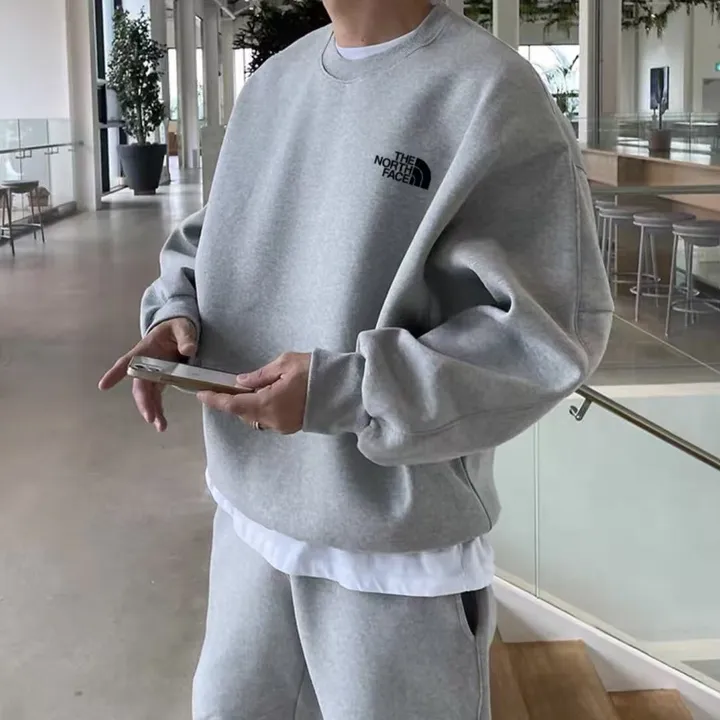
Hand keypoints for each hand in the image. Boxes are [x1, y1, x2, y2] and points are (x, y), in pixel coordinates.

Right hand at [98, 318, 196, 432]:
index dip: (115, 373)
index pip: (127, 362)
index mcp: (145, 350)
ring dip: (152, 411)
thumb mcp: (183, 327)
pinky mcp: (161, 381)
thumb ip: (186, 337)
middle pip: (139, 385)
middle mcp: (144, 365)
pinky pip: (157, 397)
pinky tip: (161, 423)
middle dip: (144, 402)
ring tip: (160, 426)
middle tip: (150, 417)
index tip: (103, 386)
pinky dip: (158, 410)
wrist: (179, 330)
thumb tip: (188, 350)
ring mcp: (152, 375)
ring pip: (147, 395)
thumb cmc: (177, 326)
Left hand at [198, 352, 310, 434]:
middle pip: (243, 413)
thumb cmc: (315, 372)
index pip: (233, 404)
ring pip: (255, 418)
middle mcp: (272, 419)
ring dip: (248, 406)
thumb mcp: (285, 364)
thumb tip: (241, 381)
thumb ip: (260, 375)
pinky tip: (267, 396)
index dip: (215, 400)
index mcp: (267, 403)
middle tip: (227, 386)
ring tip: (250, 389)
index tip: (201, 395)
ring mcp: (283, 426)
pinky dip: (262, 409)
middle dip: (233, 402)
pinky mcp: (292, 426)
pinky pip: (269, 419)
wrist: (344, 389)